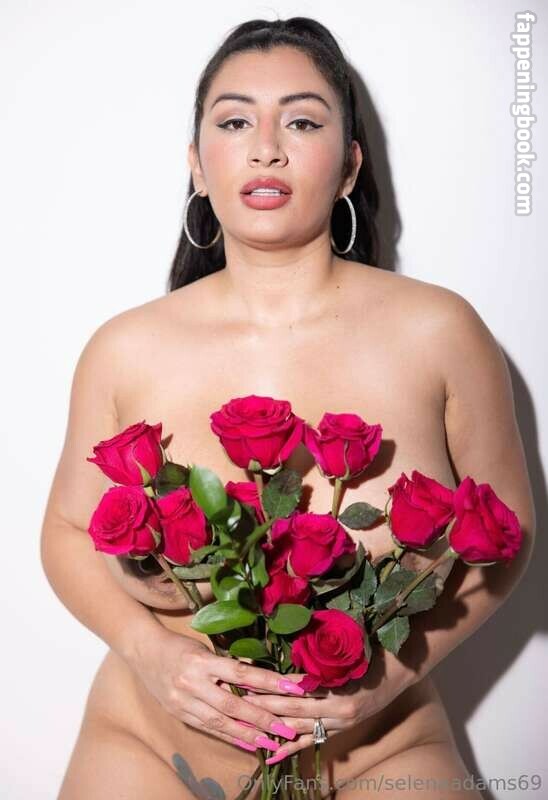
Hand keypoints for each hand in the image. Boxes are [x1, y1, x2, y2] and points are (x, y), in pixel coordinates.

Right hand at [127, 624, 309, 753]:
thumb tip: (259, 678)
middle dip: (262, 719)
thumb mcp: (205, 648)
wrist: (143, 650)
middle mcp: (193, 683)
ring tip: (271, 743)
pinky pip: (207, 728)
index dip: (269, 682)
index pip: (242, 673)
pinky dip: (229, 737)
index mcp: (203, 661)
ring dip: (248, 735)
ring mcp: (184, 701)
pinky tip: (247, 744)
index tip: (293, 688)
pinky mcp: (179, 713)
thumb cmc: (179, 644)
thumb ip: (228, 664)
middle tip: (287, 728)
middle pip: (233, 705)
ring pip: (221, 722)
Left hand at [234, 652, 415, 761]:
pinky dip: (290, 748)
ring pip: (299, 727)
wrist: (398, 669)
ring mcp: (340, 721)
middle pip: (294, 708)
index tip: (247, 681)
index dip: (271, 686)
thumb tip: (288, 649)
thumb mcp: (346, 648)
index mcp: (339, 684)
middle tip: (239, 702)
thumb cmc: (371, 651)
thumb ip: (318, 655)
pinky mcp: (340, 728)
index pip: (296, 687)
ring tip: (247, 723)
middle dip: (264, 706)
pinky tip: (270, 755)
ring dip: (272, 725)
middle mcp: (339, 707)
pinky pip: (311, 740)